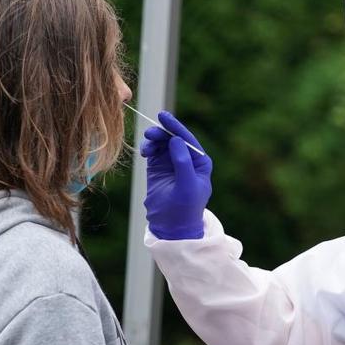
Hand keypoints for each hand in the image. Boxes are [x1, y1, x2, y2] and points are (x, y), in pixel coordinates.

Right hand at [140, 111, 211, 239]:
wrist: (171, 227)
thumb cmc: (184, 209)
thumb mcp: (186, 186)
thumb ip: (183, 162)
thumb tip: (176, 140)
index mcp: (199, 162)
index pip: (188, 140)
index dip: (176, 127)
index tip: (164, 117)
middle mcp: (186, 160)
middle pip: (173, 138)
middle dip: (162, 133)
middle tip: (151, 133)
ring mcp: (171, 163)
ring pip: (161, 143)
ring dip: (153, 140)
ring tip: (147, 146)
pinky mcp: (157, 168)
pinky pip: (153, 151)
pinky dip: (148, 148)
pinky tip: (145, 152)